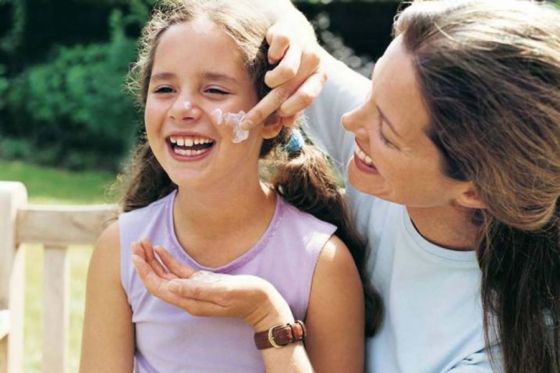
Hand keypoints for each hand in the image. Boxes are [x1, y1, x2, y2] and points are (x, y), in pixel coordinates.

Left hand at [131, 240, 293, 330]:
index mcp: (190, 301)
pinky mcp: (202, 282)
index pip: (159, 287)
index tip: (136, 255)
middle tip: (135, 244)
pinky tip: (160, 249)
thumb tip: (171, 286)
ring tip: (142, 244)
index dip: (145, 271)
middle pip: (158, 280)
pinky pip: (178, 271)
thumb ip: (197, 290)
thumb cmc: (247, 297)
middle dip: (144, 263)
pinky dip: (167, 260)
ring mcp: (195, 289)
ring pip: (166, 275)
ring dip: (153, 260)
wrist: (263, 303)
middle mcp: (188, 296)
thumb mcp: (223, 292)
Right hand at [241, 22, 325, 129]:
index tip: (275, 119)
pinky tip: (271, 57)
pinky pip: (278, 48)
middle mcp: (313, 61)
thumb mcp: (296, 86)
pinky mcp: (287, 32)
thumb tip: (279, 128)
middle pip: (287, 90)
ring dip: (271, 80)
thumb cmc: (295, 65)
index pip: (306, 98)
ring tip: (268, 80)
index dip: (289, 110)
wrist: (294, 29)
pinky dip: (271, 56)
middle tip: (247, 122)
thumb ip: (290, 109)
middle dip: (264, 109)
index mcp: (318, 76)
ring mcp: (301, 45)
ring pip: (286, 71)